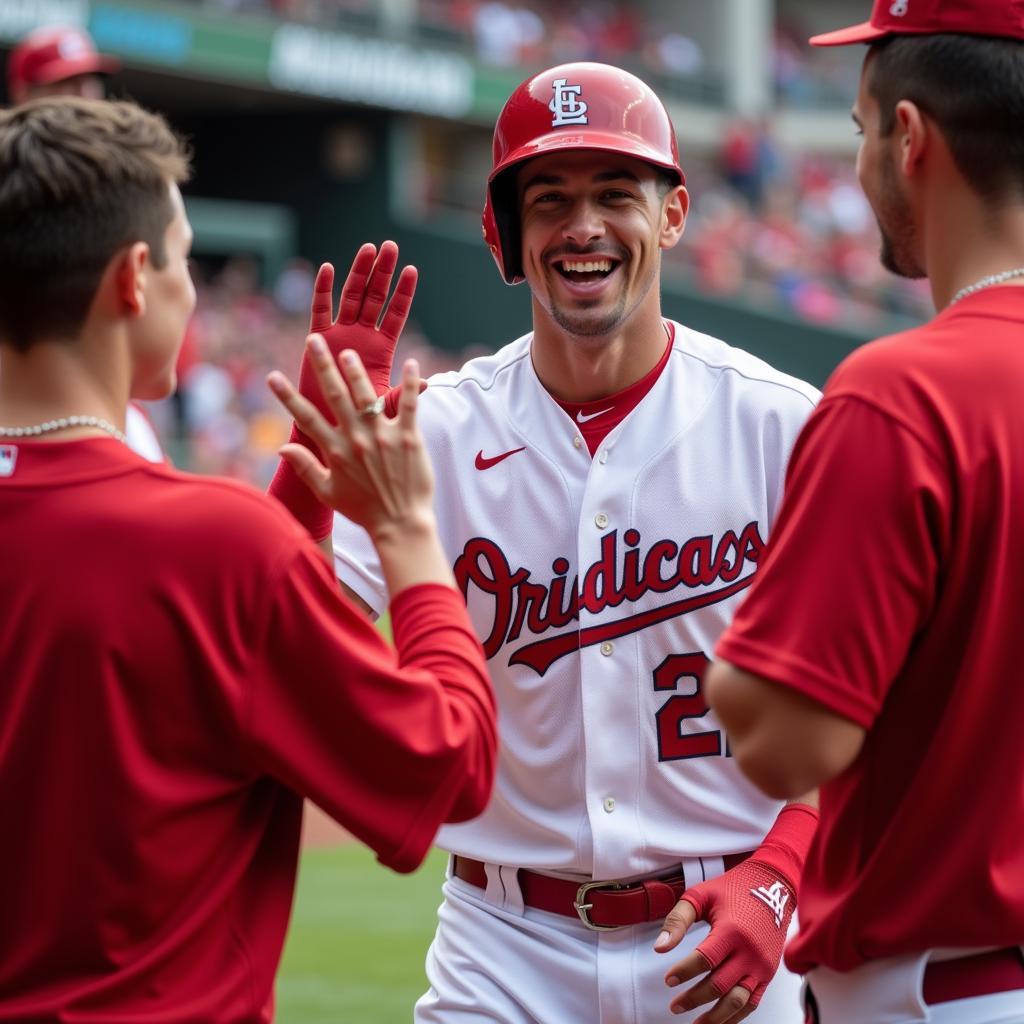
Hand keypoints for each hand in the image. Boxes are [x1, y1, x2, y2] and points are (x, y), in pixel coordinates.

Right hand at [268, 335, 432, 540]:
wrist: (399, 524)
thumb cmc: (363, 510)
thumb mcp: (327, 492)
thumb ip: (305, 467)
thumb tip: (281, 447)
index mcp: (334, 450)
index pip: (305, 418)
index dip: (287, 396)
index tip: (272, 377)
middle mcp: (355, 438)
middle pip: (335, 395)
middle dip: (322, 366)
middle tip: (314, 341)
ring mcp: (382, 436)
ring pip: (367, 395)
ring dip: (356, 371)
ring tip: (348, 351)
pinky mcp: (408, 438)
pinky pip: (408, 405)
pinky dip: (410, 384)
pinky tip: (412, 364)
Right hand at [304, 241, 416, 406]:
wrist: (330, 429)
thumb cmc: (360, 418)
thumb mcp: (384, 404)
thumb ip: (404, 392)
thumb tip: (429, 382)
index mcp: (381, 347)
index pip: (395, 314)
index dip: (403, 293)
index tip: (412, 270)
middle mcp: (362, 335)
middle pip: (374, 297)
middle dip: (382, 272)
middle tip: (390, 247)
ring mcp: (340, 334)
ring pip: (350, 296)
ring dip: (359, 272)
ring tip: (368, 249)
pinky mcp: (318, 339)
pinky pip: (320, 310)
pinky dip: (324, 290)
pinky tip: (329, 268)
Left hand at [654, 858, 795, 1023]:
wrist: (773, 887)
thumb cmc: (734, 889)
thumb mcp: (701, 895)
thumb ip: (678, 920)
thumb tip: (660, 947)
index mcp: (732, 931)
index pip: (704, 959)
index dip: (684, 972)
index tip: (668, 980)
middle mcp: (749, 952)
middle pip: (719, 985)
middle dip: (694, 999)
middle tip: (675, 1005)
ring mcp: (761, 966)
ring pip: (737, 1001)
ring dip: (715, 1017)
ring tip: (696, 1023)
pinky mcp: (768, 974)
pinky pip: (752, 1003)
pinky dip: (735, 1017)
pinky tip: (719, 1021)